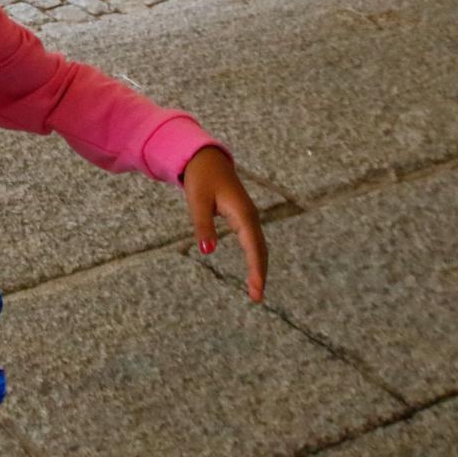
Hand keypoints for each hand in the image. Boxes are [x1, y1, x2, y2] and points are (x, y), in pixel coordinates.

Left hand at [183, 146, 266, 301]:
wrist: (206, 158)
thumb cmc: (201, 178)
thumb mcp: (197, 201)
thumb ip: (202, 225)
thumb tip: (207, 251)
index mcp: (242, 213)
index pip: (253, 246)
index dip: (256, 269)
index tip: (256, 289)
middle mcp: (249, 216)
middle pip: (260, 249)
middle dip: (260, 273)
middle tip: (256, 297)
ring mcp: (248, 217)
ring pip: (258, 246)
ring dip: (259, 267)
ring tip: (255, 291)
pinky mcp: (243, 217)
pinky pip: (252, 241)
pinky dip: (255, 257)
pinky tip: (253, 271)